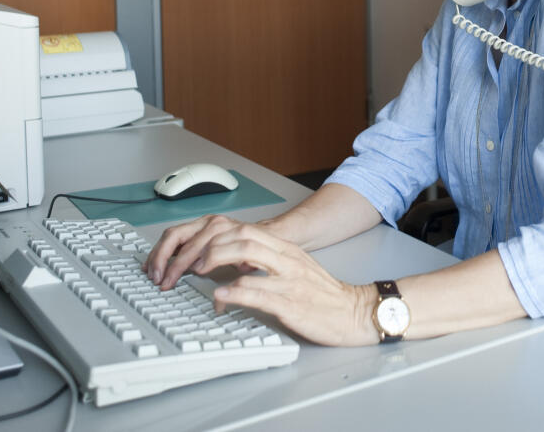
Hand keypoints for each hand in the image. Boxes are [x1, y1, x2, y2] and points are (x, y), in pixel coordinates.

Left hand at [144, 214, 377, 346]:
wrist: (355, 312)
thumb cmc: (324, 296)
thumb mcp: (296, 269)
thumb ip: (268, 264)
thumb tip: (234, 267)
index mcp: (285, 249)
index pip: (243, 231)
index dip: (213, 239)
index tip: (194, 254)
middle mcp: (286, 258)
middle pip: (241, 237)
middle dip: (208, 247)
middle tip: (188, 264)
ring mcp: (288, 278)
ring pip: (247, 254)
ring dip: (215, 261)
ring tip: (197, 273)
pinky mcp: (291, 302)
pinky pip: (257, 291)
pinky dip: (234, 292)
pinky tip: (219, 297)